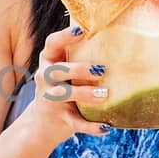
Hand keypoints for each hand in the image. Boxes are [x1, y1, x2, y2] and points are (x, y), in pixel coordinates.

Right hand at [24, 25, 112, 143]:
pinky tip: (107, 126)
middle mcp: (45, 79)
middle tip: (101, 70)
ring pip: (64, 95)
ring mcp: (51, 100)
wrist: (41, 124)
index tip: (82, 30)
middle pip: (57, 70)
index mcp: (48, 62)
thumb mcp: (64, 72)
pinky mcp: (60, 120)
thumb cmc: (61, 88)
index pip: (51, 44)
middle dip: (78, 69)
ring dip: (84, 94)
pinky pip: (76, 123)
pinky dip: (91, 127)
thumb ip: (78, 56)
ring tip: (104, 95)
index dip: (64, 36)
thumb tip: (117, 35)